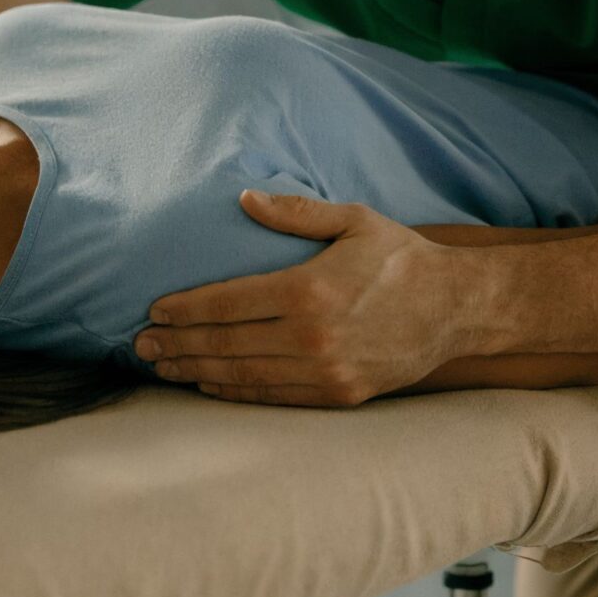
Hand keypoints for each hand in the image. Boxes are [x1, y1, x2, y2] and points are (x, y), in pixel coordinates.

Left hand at [137, 190, 467, 406]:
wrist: (457, 309)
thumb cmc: (403, 259)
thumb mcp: (354, 221)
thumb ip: (295, 213)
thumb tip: (243, 199)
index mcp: (308, 290)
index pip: (226, 303)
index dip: (184, 309)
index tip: (155, 311)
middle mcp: (311, 337)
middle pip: (225, 344)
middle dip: (177, 344)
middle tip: (141, 345)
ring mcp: (325, 372)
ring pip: (243, 375)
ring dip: (197, 372)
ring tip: (165, 367)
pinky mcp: (338, 395)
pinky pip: (274, 397)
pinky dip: (236, 393)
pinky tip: (211, 385)